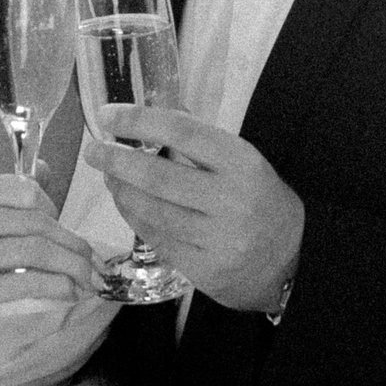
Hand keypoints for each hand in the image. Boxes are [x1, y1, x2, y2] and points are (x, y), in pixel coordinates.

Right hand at [0, 174, 105, 368]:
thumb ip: (2, 198)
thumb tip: (45, 168)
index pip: (26, 191)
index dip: (56, 214)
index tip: (67, 237)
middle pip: (35, 220)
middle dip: (72, 243)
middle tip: (92, 263)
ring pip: (34, 250)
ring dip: (71, 266)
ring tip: (87, 280)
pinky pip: (24, 283)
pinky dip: (56, 287)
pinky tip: (69, 294)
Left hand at [85, 105, 302, 312]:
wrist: (293, 260)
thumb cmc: (260, 200)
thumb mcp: (242, 162)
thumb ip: (199, 141)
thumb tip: (148, 114)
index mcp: (242, 162)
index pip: (182, 132)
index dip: (139, 120)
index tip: (108, 115)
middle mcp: (230, 200)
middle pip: (158, 177)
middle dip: (117, 161)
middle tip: (93, 152)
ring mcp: (217, 240)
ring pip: (152, 212)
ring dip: (122, 192)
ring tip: (110, 178)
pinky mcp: (204, 270)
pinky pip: (157, 240)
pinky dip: (135, 219)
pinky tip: (128, 206)